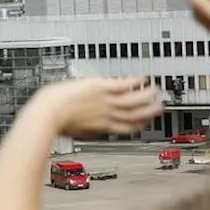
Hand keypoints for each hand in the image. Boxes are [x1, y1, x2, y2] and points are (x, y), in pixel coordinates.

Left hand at [30, 77, 161, 138]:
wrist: (50, 112)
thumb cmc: (56, 122)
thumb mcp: (75, 132)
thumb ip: (86, 130)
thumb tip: (84, 130)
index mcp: (101, 127)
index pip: (126, 128)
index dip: (138, 126)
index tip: (144, 123)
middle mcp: (107, 115)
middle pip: (135, 114)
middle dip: (149, 112)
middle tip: (159, 107)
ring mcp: (106, 101)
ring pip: (134, 99)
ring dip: (147, 94)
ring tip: (155, 89)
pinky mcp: (102, 87)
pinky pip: (124, 84)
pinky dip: (135, 82)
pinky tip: (142, 78)